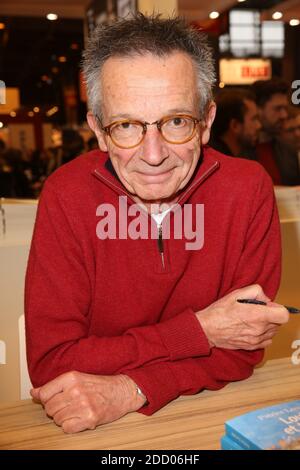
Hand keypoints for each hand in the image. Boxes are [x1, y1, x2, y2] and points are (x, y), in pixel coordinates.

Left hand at [30, 372, 145, 432]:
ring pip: (57, 419)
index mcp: (71, 377)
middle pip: (49, 408)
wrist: (122, 391)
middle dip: (55, 410)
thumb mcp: (77, 378)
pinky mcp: (90, 418)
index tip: (53, 399)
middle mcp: (76, 390)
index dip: (45, 399)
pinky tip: (79, 419)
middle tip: (67, 406)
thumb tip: (34, 392)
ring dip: (63, 418)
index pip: (44, 393)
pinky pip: (67, 428)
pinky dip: (70, 426)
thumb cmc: (99, 385)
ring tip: (75, 412)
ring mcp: (83, 405)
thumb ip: (54, 385)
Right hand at [196, 284, 288, 349]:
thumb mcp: (236, 293)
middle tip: (255, 311)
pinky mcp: (252, 346)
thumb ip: (255, 291)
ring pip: (273, 331)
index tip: (268, 307)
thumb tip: (265, 299)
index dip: (278, 309)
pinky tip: (251, 329)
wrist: (207, 329)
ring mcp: (256, 339)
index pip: (283, 315)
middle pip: (278, 322)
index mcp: (257, 315)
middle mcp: (259, 329)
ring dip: (267, 325)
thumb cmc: (219, 311)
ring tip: (252, 320)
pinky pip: (267, 340)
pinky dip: (263, 334)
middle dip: (270, 315)